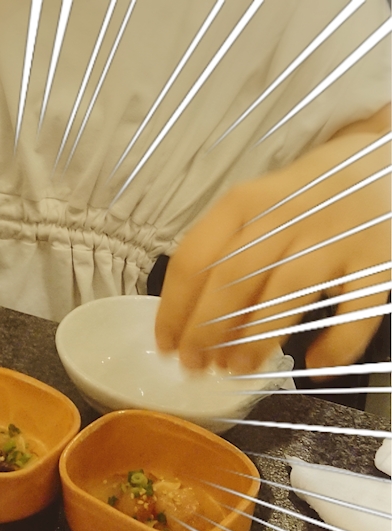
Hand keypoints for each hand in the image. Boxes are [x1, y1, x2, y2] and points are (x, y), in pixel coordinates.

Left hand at [155, 130, 390, 374]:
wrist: (386, 156)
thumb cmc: (307, 195)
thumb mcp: (259, 205)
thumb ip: (227, 250)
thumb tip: (191, 319)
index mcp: (246, 201)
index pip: (195, 258)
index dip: (174, 307)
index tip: (165, 344)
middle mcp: (287, 215)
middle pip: (233, 278)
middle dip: (206, 329)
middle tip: (194, 365)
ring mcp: (336, 235)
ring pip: (286, 292)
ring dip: (255, 338)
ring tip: (236, 369)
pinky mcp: (381, 257)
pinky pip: (358, 308)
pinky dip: (338, 342)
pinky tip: (317, 365)